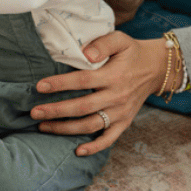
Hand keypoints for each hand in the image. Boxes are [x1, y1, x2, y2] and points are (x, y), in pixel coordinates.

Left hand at [31, 31, 167, 155]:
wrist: (156, 68)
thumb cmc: (132, 52)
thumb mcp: (121, 40)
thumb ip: (102, 44)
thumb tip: (85, 53)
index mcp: (114, 76)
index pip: (82, 81)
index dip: (60, 84)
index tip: (39, 86)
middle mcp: (117, 96)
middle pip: (82, 107)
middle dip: (56, 111)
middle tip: (34, 112)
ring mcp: (121, 112)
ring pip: (90, 125)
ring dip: (65, 128)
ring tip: (43, 126)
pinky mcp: (125, 122)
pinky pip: (109, 138)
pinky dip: (95, 147)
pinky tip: (78, 151)